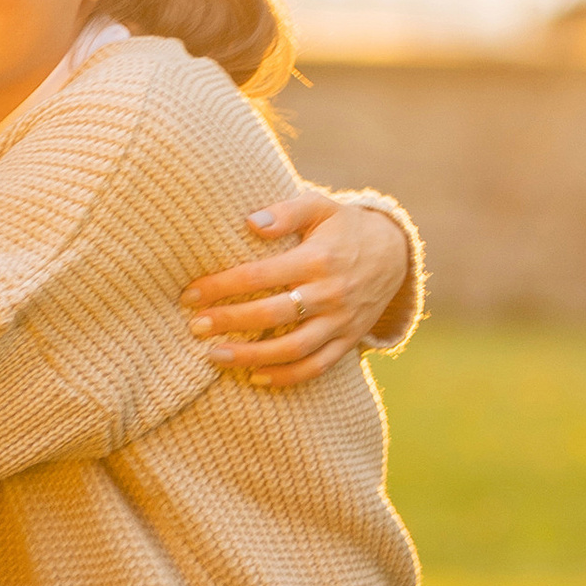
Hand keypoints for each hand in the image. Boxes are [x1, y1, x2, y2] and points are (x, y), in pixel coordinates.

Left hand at [183, 192, 411, 387]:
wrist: (395, 254)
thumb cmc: (343, 227)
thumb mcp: (320, 207)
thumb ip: (286, 212)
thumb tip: (250, 222)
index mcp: (317, 258)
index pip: (260, 275)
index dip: (222, 286)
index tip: (190, 295)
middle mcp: (330, 293)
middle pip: (272, 314)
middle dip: (229, 322)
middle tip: (195, 327)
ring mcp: (341, 320)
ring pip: (294, 348)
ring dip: (251, 356)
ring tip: (214, 356)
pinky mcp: (348, 340)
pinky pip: (317, 366)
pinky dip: (287, 377)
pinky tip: (255, 377)